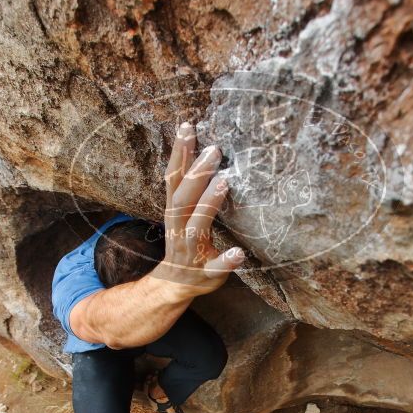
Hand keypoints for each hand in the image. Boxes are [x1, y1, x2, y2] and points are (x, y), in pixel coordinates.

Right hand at [152, 122, 244, 297]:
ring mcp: (192, 252)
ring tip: (224, 183)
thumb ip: (190, 185)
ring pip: (195, 228)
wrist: (174, 285)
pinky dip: (226, 260)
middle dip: (196, 174)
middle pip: (183, 199)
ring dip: (208, 205)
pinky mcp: (207, 273)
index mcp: (175, 213)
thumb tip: (198, 146)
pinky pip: (215, 267)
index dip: (179, 154)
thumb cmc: (185, 242)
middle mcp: (179, 229)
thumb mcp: (183, 212)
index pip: (173, 180)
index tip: (188, 127)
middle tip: (214, 150)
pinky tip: (239, 253)